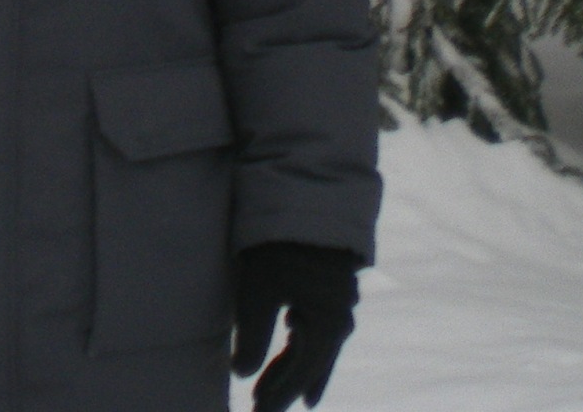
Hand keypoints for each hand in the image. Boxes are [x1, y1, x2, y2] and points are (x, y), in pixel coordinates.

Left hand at [230, 241, 359, 410]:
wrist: (305, 192)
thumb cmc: (279, 246)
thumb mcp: (258, 292)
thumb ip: (253, 337)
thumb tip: (241, 374)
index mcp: (327, 322)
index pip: (302, 372)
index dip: (279, 395)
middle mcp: (341, 312)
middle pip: (314, 360)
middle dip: (289, 385)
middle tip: (264, 408)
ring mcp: (339, 295)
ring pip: (319, 342)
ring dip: (298, 364)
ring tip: (287, 388)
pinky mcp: (331, 278)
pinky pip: (320, 320)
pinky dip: (306, 338)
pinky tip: (296, 337)